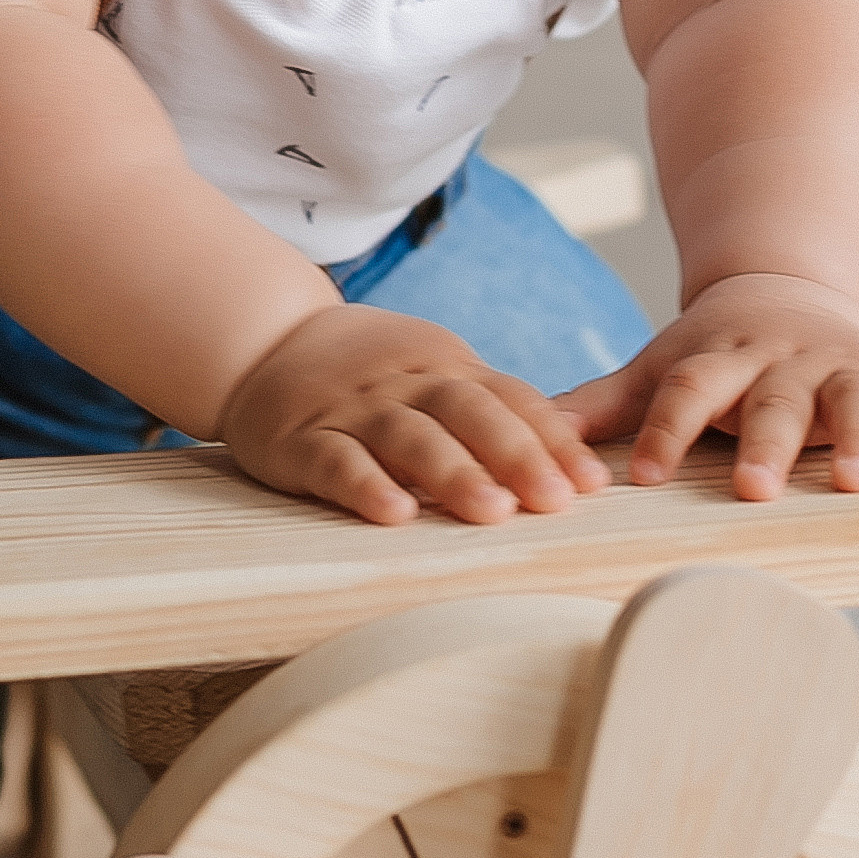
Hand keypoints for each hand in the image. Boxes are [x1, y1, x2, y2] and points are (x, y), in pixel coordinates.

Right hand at [222, 305, 612, 526]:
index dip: (553, 439)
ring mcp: (352, 409)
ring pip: (408, 436)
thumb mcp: (434, 376)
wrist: (265, 342)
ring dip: (453, 472)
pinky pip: (336, 461)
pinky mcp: (301, 440)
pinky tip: (394, 515)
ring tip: (492, 511)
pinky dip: (365, 486)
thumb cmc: (371, 376)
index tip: (593, 483)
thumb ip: (492, 413)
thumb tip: (573, 465)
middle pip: (468, 411)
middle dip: (516, 455)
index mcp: (445, 367)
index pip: (509, 397)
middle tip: (555, 500)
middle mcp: (404, 383)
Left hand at [562, 276, 858, 500]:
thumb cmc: (714, 357)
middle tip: (754, 487)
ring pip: (855, 395)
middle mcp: (783, 361)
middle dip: (766, 441)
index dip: (666, 429)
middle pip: (773, 400)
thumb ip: (600, 406)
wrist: (787, 295)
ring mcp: (842, 368)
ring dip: (856, 434)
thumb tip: (527, 440)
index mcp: (719, 360)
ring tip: (854, 480)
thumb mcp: (659, 369)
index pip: (688, 390)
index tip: (643, 473)